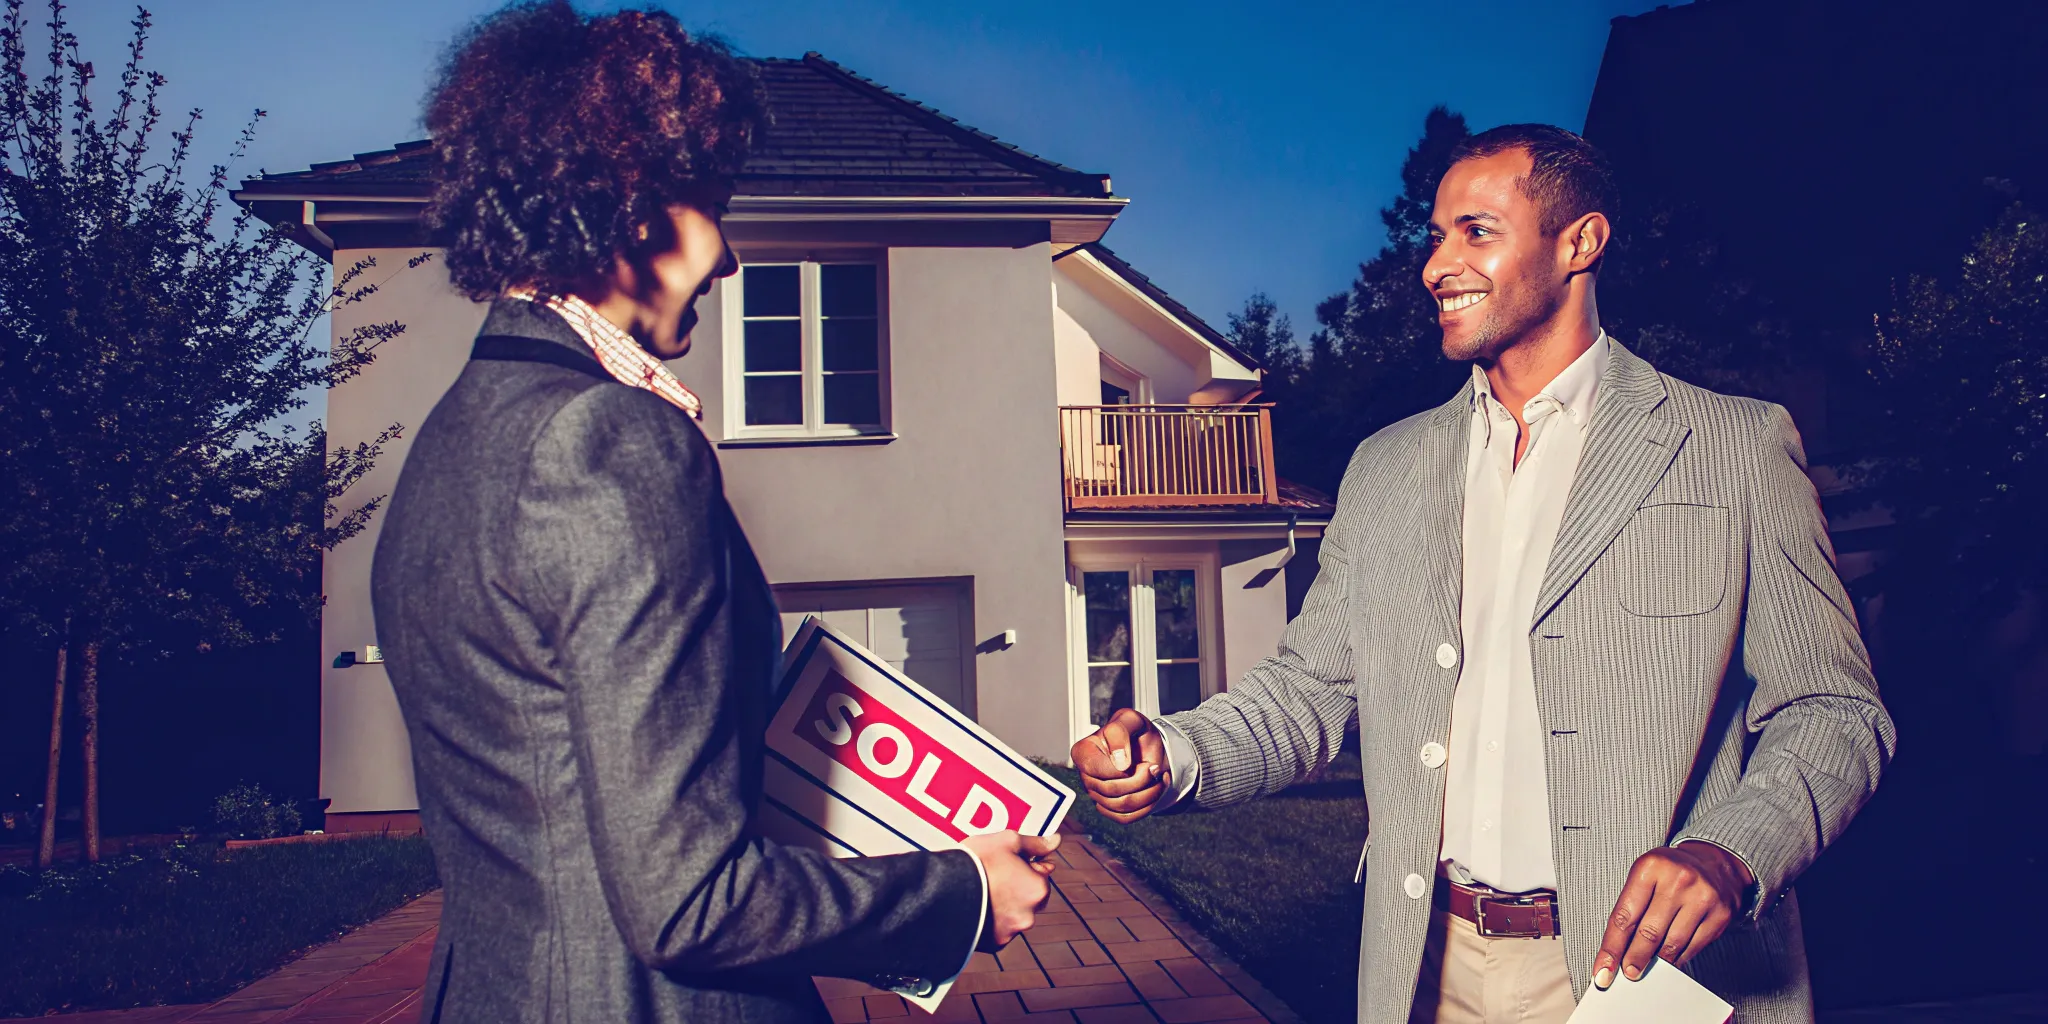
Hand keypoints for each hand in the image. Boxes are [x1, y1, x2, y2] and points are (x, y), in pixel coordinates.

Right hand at [961, 830, 1058, 949]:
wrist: (944, 891)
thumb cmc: (977, 863)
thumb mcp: (1007, 841)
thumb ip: (1034, 843)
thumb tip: (1055, 841)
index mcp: (1038, 889)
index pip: (1043, 873)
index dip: (1026, 863)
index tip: (1011, 860)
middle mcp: (1029, 914)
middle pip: (1030, 897)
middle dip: (1018, 887)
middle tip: (994, 875)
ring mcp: (1011, 931)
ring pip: (1014, 914)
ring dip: (1004, 905)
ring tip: (980, 890)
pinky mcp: (993, 943)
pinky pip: (997, 929)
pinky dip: (991, 919)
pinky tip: (976, 906)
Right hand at [1069, 708, 1168, 822]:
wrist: (1148, 747)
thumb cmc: (1135, 733)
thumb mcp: (1130, 720)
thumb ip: (1120, 732)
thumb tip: (1119, 762)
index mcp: (1083, 752)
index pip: (1097, 770)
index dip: (1121, 768)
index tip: (1135, 758)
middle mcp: (1087, 775)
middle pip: (1112, 790)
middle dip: (1141, 779)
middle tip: (1153, 767)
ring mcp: (1097, 794)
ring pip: (1122, 806)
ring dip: (1149, 792)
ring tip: (1157, 777)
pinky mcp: (1110, 808)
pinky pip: (1126, 817)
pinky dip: (1147, 805)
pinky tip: (1154, 788)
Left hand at [1594, 843, 1753, 987]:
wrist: (1715, 863)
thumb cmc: (1671, 872)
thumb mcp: (1645, 876)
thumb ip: (1631, 908)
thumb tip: (1618, 950)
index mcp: (1650, 867)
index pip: (1624, 916)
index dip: (1611, 947)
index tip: (1603, 970)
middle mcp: (1677, 880)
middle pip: (1648, 932)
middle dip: (1633, 959)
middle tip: (1627, 974)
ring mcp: (1702, 897)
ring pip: (1671, 944)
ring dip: (1655, 963)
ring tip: (1644, 970)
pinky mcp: (1720, 914)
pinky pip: (1693, 946)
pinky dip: (1677, 959)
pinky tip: (1668, 962)